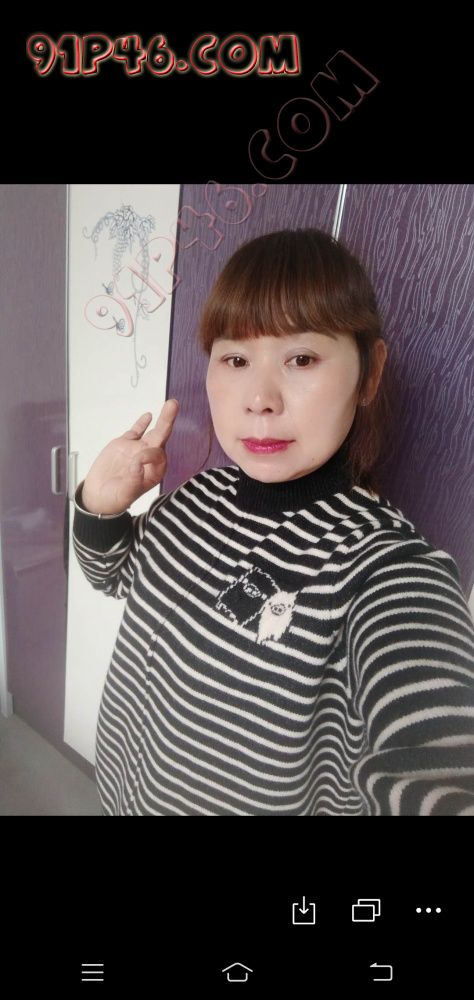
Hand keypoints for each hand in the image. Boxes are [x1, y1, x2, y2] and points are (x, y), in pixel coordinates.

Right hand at [81, 399, 179, 514]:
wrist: (97, 497)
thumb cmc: (114, 499)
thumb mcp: (125, 493)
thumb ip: (134, 479)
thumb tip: (139, 463)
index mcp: (154, 472)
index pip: (157, 454)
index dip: (148, 454)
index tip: (134, 462)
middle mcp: (148, 459)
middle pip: (162, 437)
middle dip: (168, 421)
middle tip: (173, 405)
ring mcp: (137, 450)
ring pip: (152, 431)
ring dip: (161, 418)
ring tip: (171, 404)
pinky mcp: (124, 445)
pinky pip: (136, 431)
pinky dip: (142, 423)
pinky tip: (149, 415)